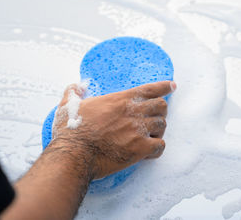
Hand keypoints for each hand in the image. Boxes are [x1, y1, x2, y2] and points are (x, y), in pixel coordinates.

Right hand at [51, 81, 175, 179]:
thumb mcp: (68, 105)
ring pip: (162, 125)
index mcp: (120, 100)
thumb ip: (73, 92)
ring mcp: (137, 130)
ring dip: (158, 130)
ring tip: (149, 135)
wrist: (73, 155)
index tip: (172, 85)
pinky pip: (160, 146)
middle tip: (154, 116)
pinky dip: (157, 148)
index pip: (149, 89)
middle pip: (161, 106)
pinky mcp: (139, 149)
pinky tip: (149, 151)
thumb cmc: (71, 131)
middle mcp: (132, 112)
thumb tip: (76, 86)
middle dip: (160, 111)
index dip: (164, 86)